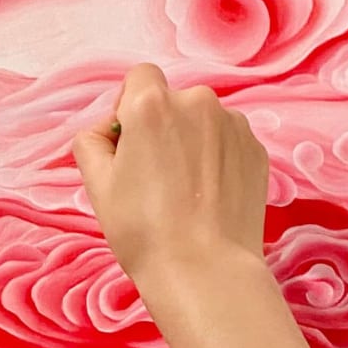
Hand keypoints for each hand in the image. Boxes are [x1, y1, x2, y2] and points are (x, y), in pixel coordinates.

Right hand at [74, 64, 269, 292]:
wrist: (204, 269)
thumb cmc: (144, 230)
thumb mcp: (96, 185)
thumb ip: (91, 141)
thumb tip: (106, 132)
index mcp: (152, 104)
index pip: (139, 78)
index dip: (128, 107)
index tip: (129, 143)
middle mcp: (198, 103)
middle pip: (173, 101)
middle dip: (161, 127)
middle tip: (154, 176)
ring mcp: (233, 125)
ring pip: (203, 122)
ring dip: (191, 142)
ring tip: (184, 192)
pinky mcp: (256, 150)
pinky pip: (228, 143)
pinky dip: (216, 161)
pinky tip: (207, 198)